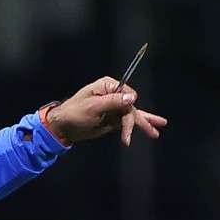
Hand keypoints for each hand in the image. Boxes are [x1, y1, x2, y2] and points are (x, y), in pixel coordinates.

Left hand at [46, 76, 167, 145]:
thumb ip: (113, 102)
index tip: (127, 118)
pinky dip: (137, 126)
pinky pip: (128, 122)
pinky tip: (152, 130)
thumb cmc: (74, 113)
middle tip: (151, 132)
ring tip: (155, 133)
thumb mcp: (92, 107)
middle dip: (136, 120)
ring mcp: (114, 107)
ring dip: (143, 124)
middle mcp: (113, 95)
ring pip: (132, 115)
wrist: (64, 127)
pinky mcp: (113, 118)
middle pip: (131, 107)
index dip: (129, 106)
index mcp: (107, 86)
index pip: (127, 93)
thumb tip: (133, 97)